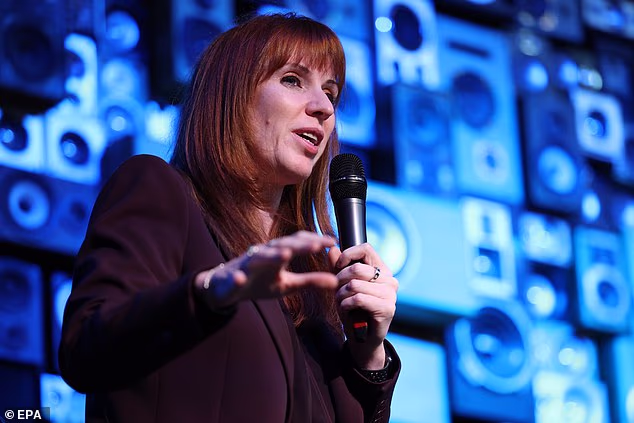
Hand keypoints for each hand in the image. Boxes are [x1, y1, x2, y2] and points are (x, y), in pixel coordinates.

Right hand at [196, 231, 337, 309]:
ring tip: (285, 255)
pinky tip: (240, 279)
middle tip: (316, 245)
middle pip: (281, 246)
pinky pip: (234, 278)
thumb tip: (336, 282)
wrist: (226, 287)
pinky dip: (237, 277)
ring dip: (271, 256)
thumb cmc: (260, 282)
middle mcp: (262, 254)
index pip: (297, 242)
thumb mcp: (288, 284)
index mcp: (277, 254)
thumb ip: (311, 281)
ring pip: (258, 258)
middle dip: (298, 245)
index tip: (332, 241)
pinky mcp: (231, 279)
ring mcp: (245, 266)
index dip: (313, 240)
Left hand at [328, 243, 397, 368]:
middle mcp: (389, 279)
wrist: (362, 339)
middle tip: (337, 292)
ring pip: (354, 284)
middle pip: (356, 268)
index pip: (366, 248)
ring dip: (341, 295)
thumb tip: (331, 248)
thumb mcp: (342, 286)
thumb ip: (337, 267)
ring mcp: (390, 294)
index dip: (347, 255)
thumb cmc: (353, 310)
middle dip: (339, 280)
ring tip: (342, 303)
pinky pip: (358, 298)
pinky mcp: (387, 308)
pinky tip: (347, 310)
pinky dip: (346, 304)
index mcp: (381, 270)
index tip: (337, 267)